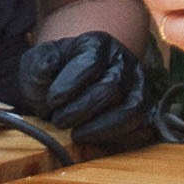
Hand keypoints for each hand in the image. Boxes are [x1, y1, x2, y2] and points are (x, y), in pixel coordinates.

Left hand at [13, 32, 155, 149]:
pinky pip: (142, 128)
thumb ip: (39, 63)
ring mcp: (139, 87)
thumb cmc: (54, 77)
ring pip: (133, 109)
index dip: (71, 83)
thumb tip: (49, 66)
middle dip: (82, 109)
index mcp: (98, 44)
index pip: (92, 61)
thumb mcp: (37, 64)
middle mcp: (125, 62)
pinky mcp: (146, 112)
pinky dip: (120, 139)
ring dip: (102, 128)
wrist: (68, 91)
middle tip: (59, 121)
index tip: (51, 101)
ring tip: (76, 135)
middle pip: (112, 87)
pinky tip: (95, 140)